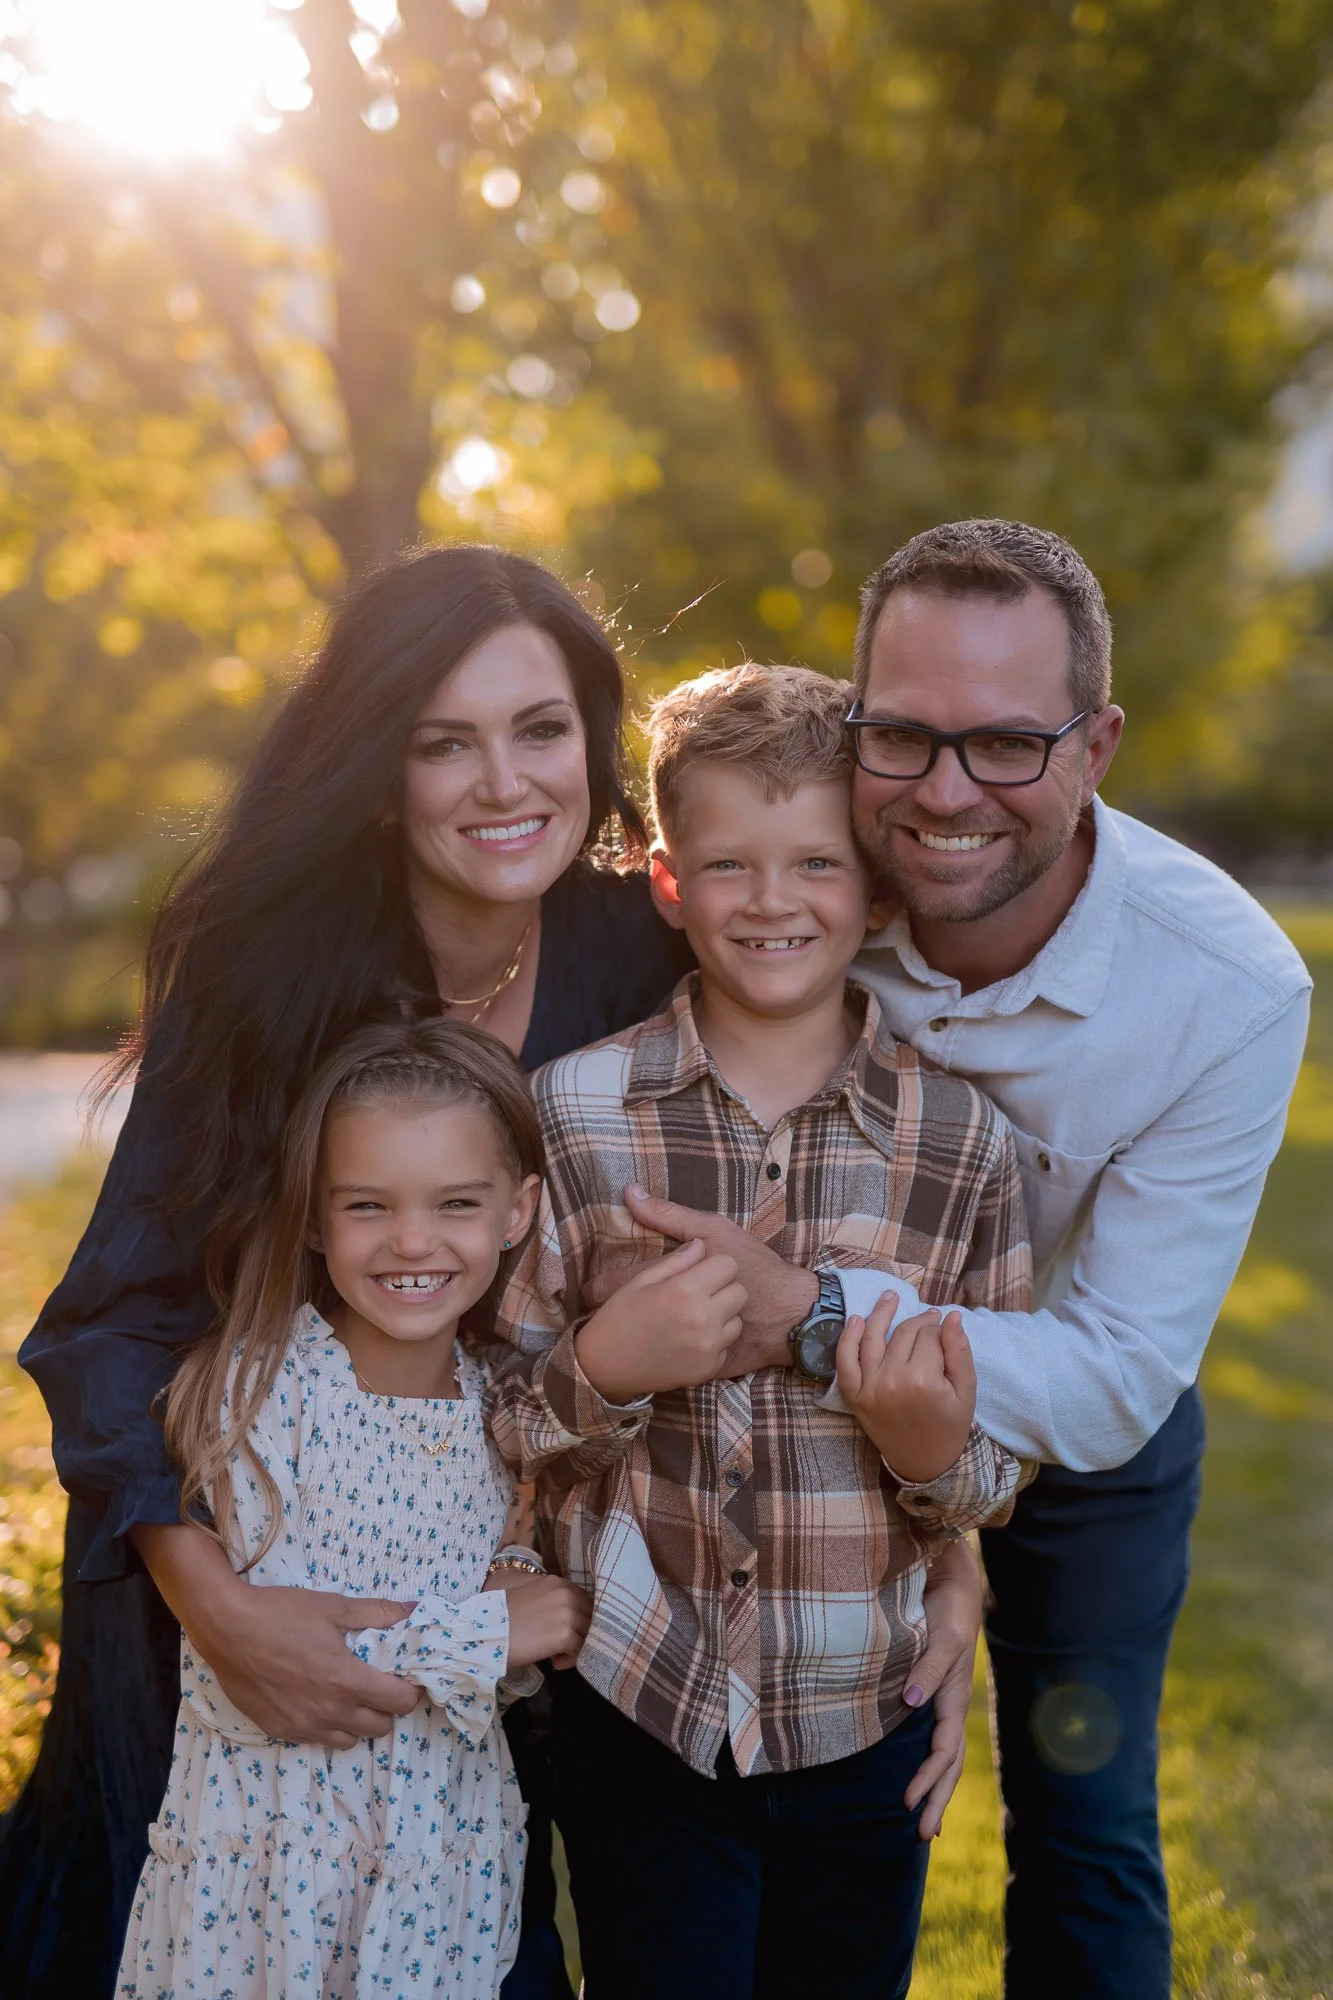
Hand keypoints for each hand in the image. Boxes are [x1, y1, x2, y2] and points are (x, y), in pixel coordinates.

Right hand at [212, 1584, 422, 1747]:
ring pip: (349, 1741)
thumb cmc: (281, 1614)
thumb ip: (377, 1613)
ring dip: (358, 1722)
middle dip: (387, 1707)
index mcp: (347, 1681)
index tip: (409, 1678)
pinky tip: (318, 1701)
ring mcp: (303, 1726)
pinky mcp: (279, 1731)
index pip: (400, 1702)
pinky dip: (327, 1727)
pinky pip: (316, 1740)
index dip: (411, 1690)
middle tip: (380, 1685)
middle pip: (380, 1727)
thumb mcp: (333, 1607)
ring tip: (350, 1695)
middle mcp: (329, 1712)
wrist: (227, 1629)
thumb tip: (413, 1610)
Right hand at [504, 1574, 592, 1671]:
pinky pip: (579, 1650)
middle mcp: (567, 1594)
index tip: (568, 1631)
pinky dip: (569, 1660)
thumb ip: (554, 1601)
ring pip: (587, 1634)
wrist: (486, 1632)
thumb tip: (570, 1617)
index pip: (584, 1601)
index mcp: (559, 1583)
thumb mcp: (533, 1598)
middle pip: (589, 1617)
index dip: (579, 1618)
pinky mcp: (566, 1635)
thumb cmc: (503, 1617)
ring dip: (575, 1647)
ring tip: (557, 1656)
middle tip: (564, 1646)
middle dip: (580, 1633)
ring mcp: (568, 1614)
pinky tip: (555, 1663)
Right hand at [575, 1236, 747, 1401]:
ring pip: (737, 1319)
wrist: (605, 1367)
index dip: (716, 1265)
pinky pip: (726, 1345)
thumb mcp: (641, 1280)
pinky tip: (691, 1341)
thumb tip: (701, 1244)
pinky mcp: (709, 1368)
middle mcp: (702, 1317)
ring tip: (696, 1319)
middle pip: (739, 1291)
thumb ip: (676, 1260)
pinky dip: (715, 1342)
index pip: (728, 1265)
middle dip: (724, 1289)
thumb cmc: (620, 1317)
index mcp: (685, 1289)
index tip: (703, 1272)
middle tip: (701, 1295)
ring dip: (722, 1316)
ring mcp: (708, 1346)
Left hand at [582, 1184, 816, 1374]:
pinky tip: (657, 1347)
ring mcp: (691, 1345)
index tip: (588, 1292)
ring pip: (648, 1344)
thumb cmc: (753, 1264)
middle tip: (603, 1313)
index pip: (618, 1287)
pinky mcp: (704, 1367)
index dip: (599, 1290)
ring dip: (637, 1338)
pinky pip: (674, 1362)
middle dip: (615, 1316)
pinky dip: (664, 1355)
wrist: (791, 1310)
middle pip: (629, 1319)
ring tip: (628, 1331)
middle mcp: (679, 1317)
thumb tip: (630, 1192)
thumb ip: (669, 1216)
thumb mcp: (714, 1230)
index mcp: (676, 1283)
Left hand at [835, 1291, 976, 1481]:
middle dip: (918, 1321)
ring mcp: (869, 1388)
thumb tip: (952, 1315)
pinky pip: (845, 1361)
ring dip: (880, 1313)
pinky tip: (857, 1319)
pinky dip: (848, 1338)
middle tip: (928, 1318)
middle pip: (903, 1333)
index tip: (943, 1326)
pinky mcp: (854, 1396)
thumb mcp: (966, 1389)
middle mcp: (892, 1381)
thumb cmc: (950, 1423)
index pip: (928, 1335)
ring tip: (890, 1298)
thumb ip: (959, 1351)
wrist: (926, 1461)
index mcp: (923, 1380)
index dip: (938, 1327)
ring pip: (873, 1338)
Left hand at [903, 1537, 983, 1839]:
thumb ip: (928, 1666)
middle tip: (922, 1836)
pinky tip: (913, 1775)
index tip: (907, 1802)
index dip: (927, 1776)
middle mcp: (951, 1703)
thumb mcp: (942, 1632)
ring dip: (934, 1787)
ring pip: (944, 1754)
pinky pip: (932, 1736)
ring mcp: (943, 1698)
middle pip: (950, 1763)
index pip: (944, 1749)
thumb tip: (910, 1702)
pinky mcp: (930, 1688)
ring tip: (922, 1822)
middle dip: (937, 1798)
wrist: (953, 1576)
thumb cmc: (947, 1604)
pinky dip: (927, 1762)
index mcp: (955, 1696)